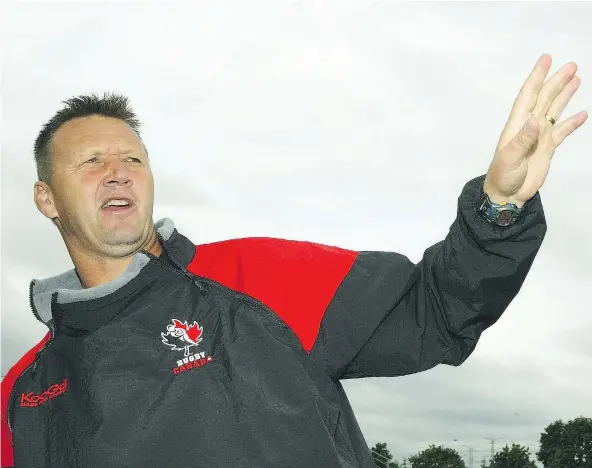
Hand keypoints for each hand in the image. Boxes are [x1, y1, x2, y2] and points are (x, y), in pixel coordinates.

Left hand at [483, 54, 587, 206]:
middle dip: (556, 81)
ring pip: (554, 110)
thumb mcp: (510, 158)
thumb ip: (522, 140)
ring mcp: (539, 136)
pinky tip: (582, 114)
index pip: (528, 96)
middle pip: (545, 99)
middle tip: (571, 65)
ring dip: (564, 95)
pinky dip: (572, 123)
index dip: (537, 77)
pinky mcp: (547, 148)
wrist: (507, 195)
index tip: (546, 59)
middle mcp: (528, 127)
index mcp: (517, 125)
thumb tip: (533, 120)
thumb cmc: (503, 176)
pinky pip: (562, 131)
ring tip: (576, 79)